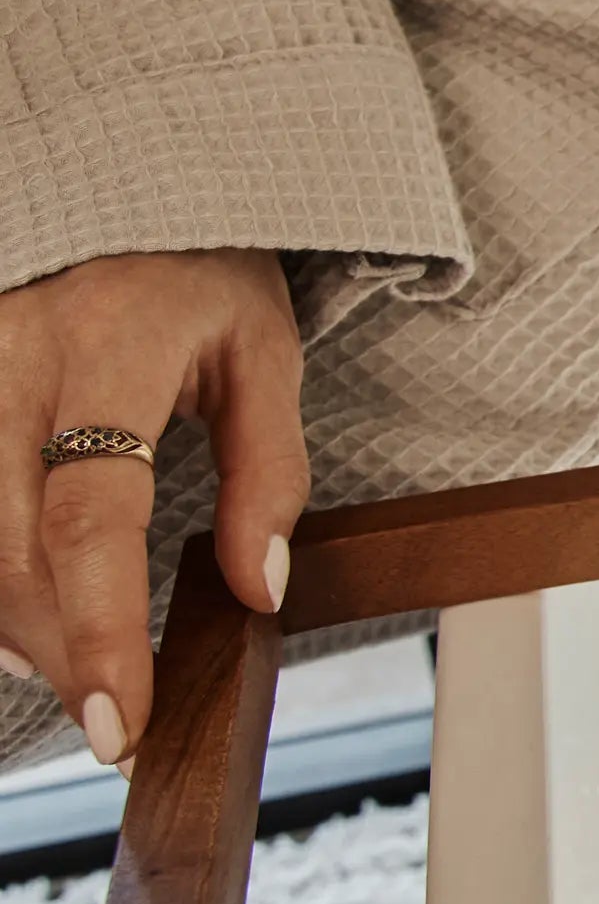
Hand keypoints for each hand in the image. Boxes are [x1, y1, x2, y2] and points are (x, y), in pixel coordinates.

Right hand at [0, 250, 304, 770]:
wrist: (112, 183)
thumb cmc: (198, 272)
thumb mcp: (265, 353)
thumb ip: (267, 473)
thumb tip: (260, 589)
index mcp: (108, 348)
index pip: (90, 515)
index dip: (98, 630)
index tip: (117, 719)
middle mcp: (9, 361)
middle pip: (9, 545)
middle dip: (56, 647)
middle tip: (112, 714)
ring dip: (10, 621)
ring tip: (75, 665)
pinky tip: (23, 613)